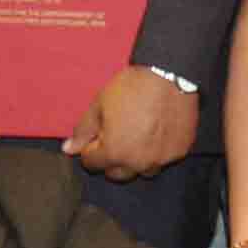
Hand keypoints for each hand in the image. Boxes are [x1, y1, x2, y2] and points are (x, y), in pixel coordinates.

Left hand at [67, 68, 196, 179]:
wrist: (169, 74)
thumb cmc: (130, 88)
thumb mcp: (99, 105)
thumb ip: (83, 131)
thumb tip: (68, 149)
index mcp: (114, 153)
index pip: (92, 164)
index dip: (90, 148)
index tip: (97, 133)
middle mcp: (138, 163)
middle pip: (117, 173)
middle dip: (111, 159)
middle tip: (115, 136)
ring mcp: (161, 160)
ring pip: (142, 170)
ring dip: (136, 159)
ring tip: (138, 136)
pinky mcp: (179, 152)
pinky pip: (163, 159)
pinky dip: (157, 150)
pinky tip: (157, 131)